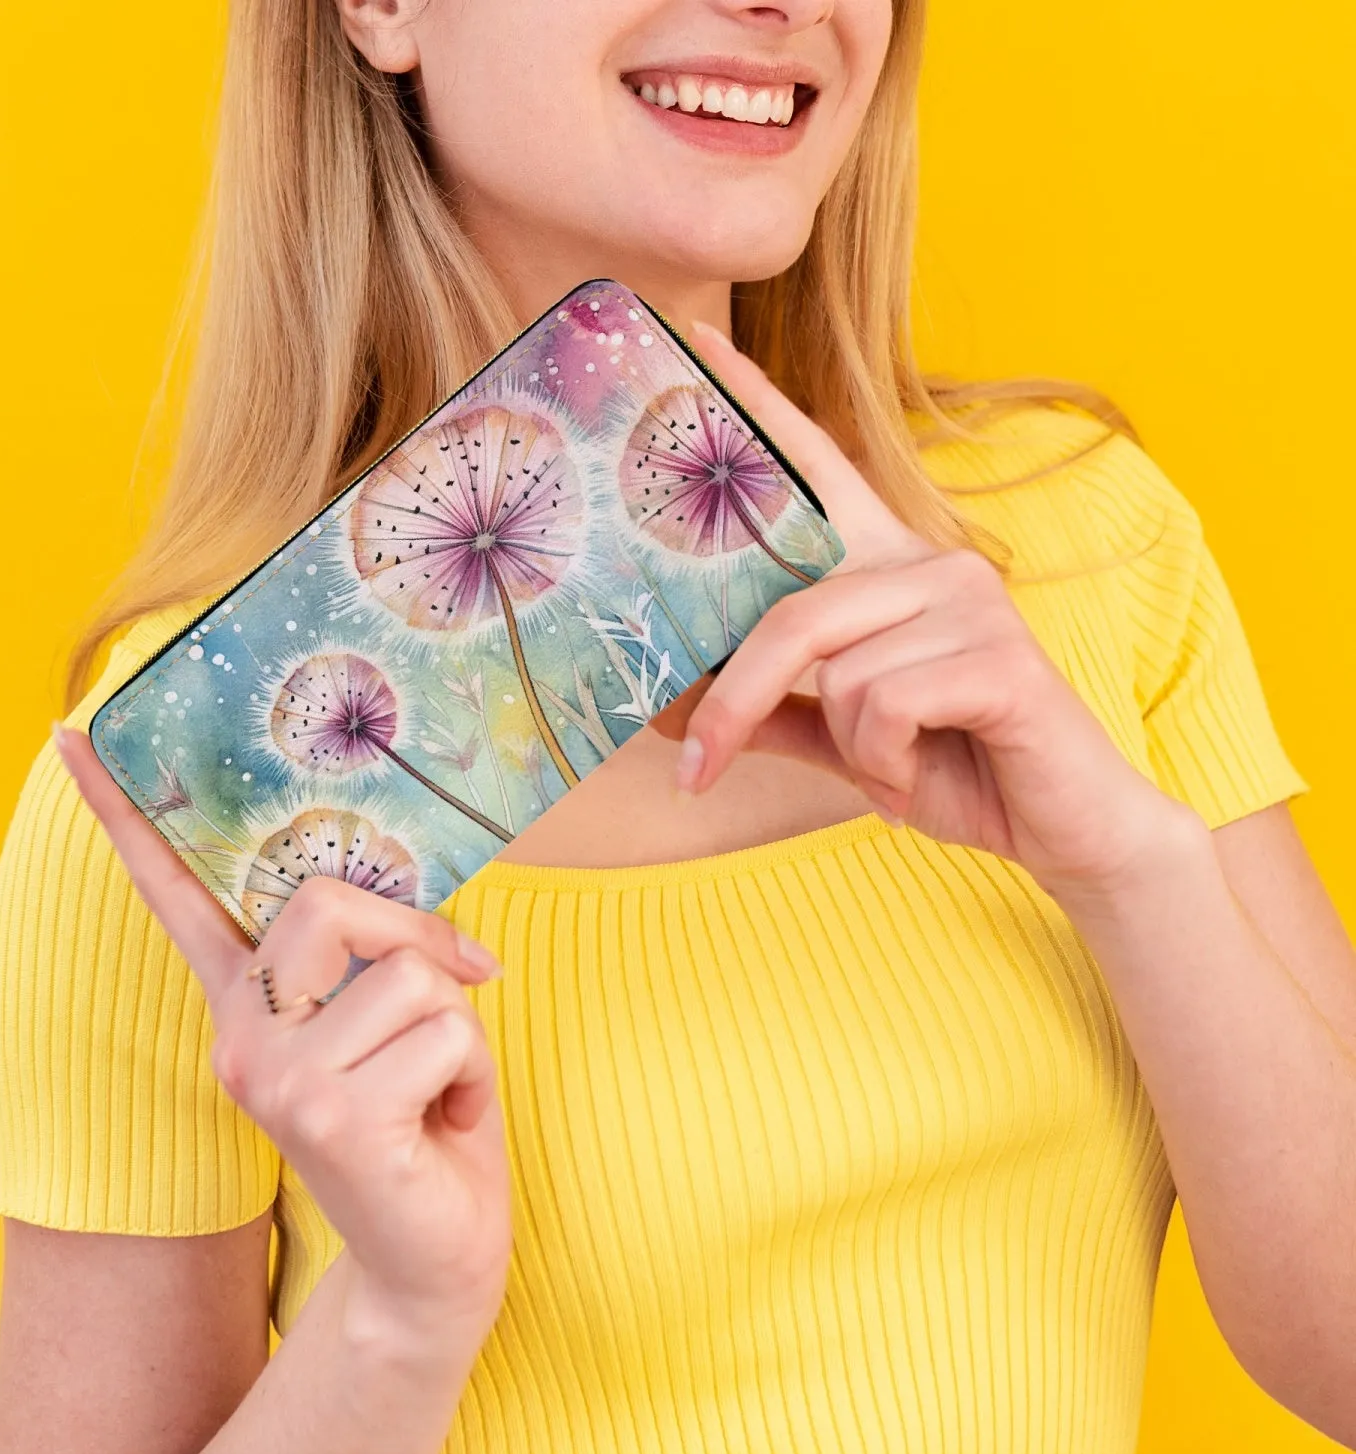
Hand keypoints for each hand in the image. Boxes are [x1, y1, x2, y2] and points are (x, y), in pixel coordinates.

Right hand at [53, 724, 511, 1349]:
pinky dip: (475, 1075)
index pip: (179, 897)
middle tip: (460, 991)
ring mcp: (275, 1078)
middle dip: (422, 940)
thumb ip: (390, 962)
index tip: (72, 737)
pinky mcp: (328, 1117)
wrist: (432, 1259)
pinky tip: (441, 1126)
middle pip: (334, 902)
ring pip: (410, 972)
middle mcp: (242, 1036)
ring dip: (459, 1029)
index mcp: (251, 1002)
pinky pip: (446, 1030)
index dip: (126, 815)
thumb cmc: (427, 1124)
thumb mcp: (407, 1022)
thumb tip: (450, 943)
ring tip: (434, 1091)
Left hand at [677, 320, 1198, 898]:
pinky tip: (921, 773)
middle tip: (697, 768)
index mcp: (893, 569)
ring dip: (853, 747)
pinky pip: (883, 704)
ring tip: (897, 765)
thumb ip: (777, 712)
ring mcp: (970, 601)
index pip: (820, 470)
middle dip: (735, 704)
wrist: (1064, 827)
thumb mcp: (848, 738)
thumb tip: (672, 712)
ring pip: (838, 673)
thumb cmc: (956, 767)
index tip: (699, 341)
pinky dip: (885, 761)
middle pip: (792, 613)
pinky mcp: (1000, 654)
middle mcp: (933, 562)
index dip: (760, 407)